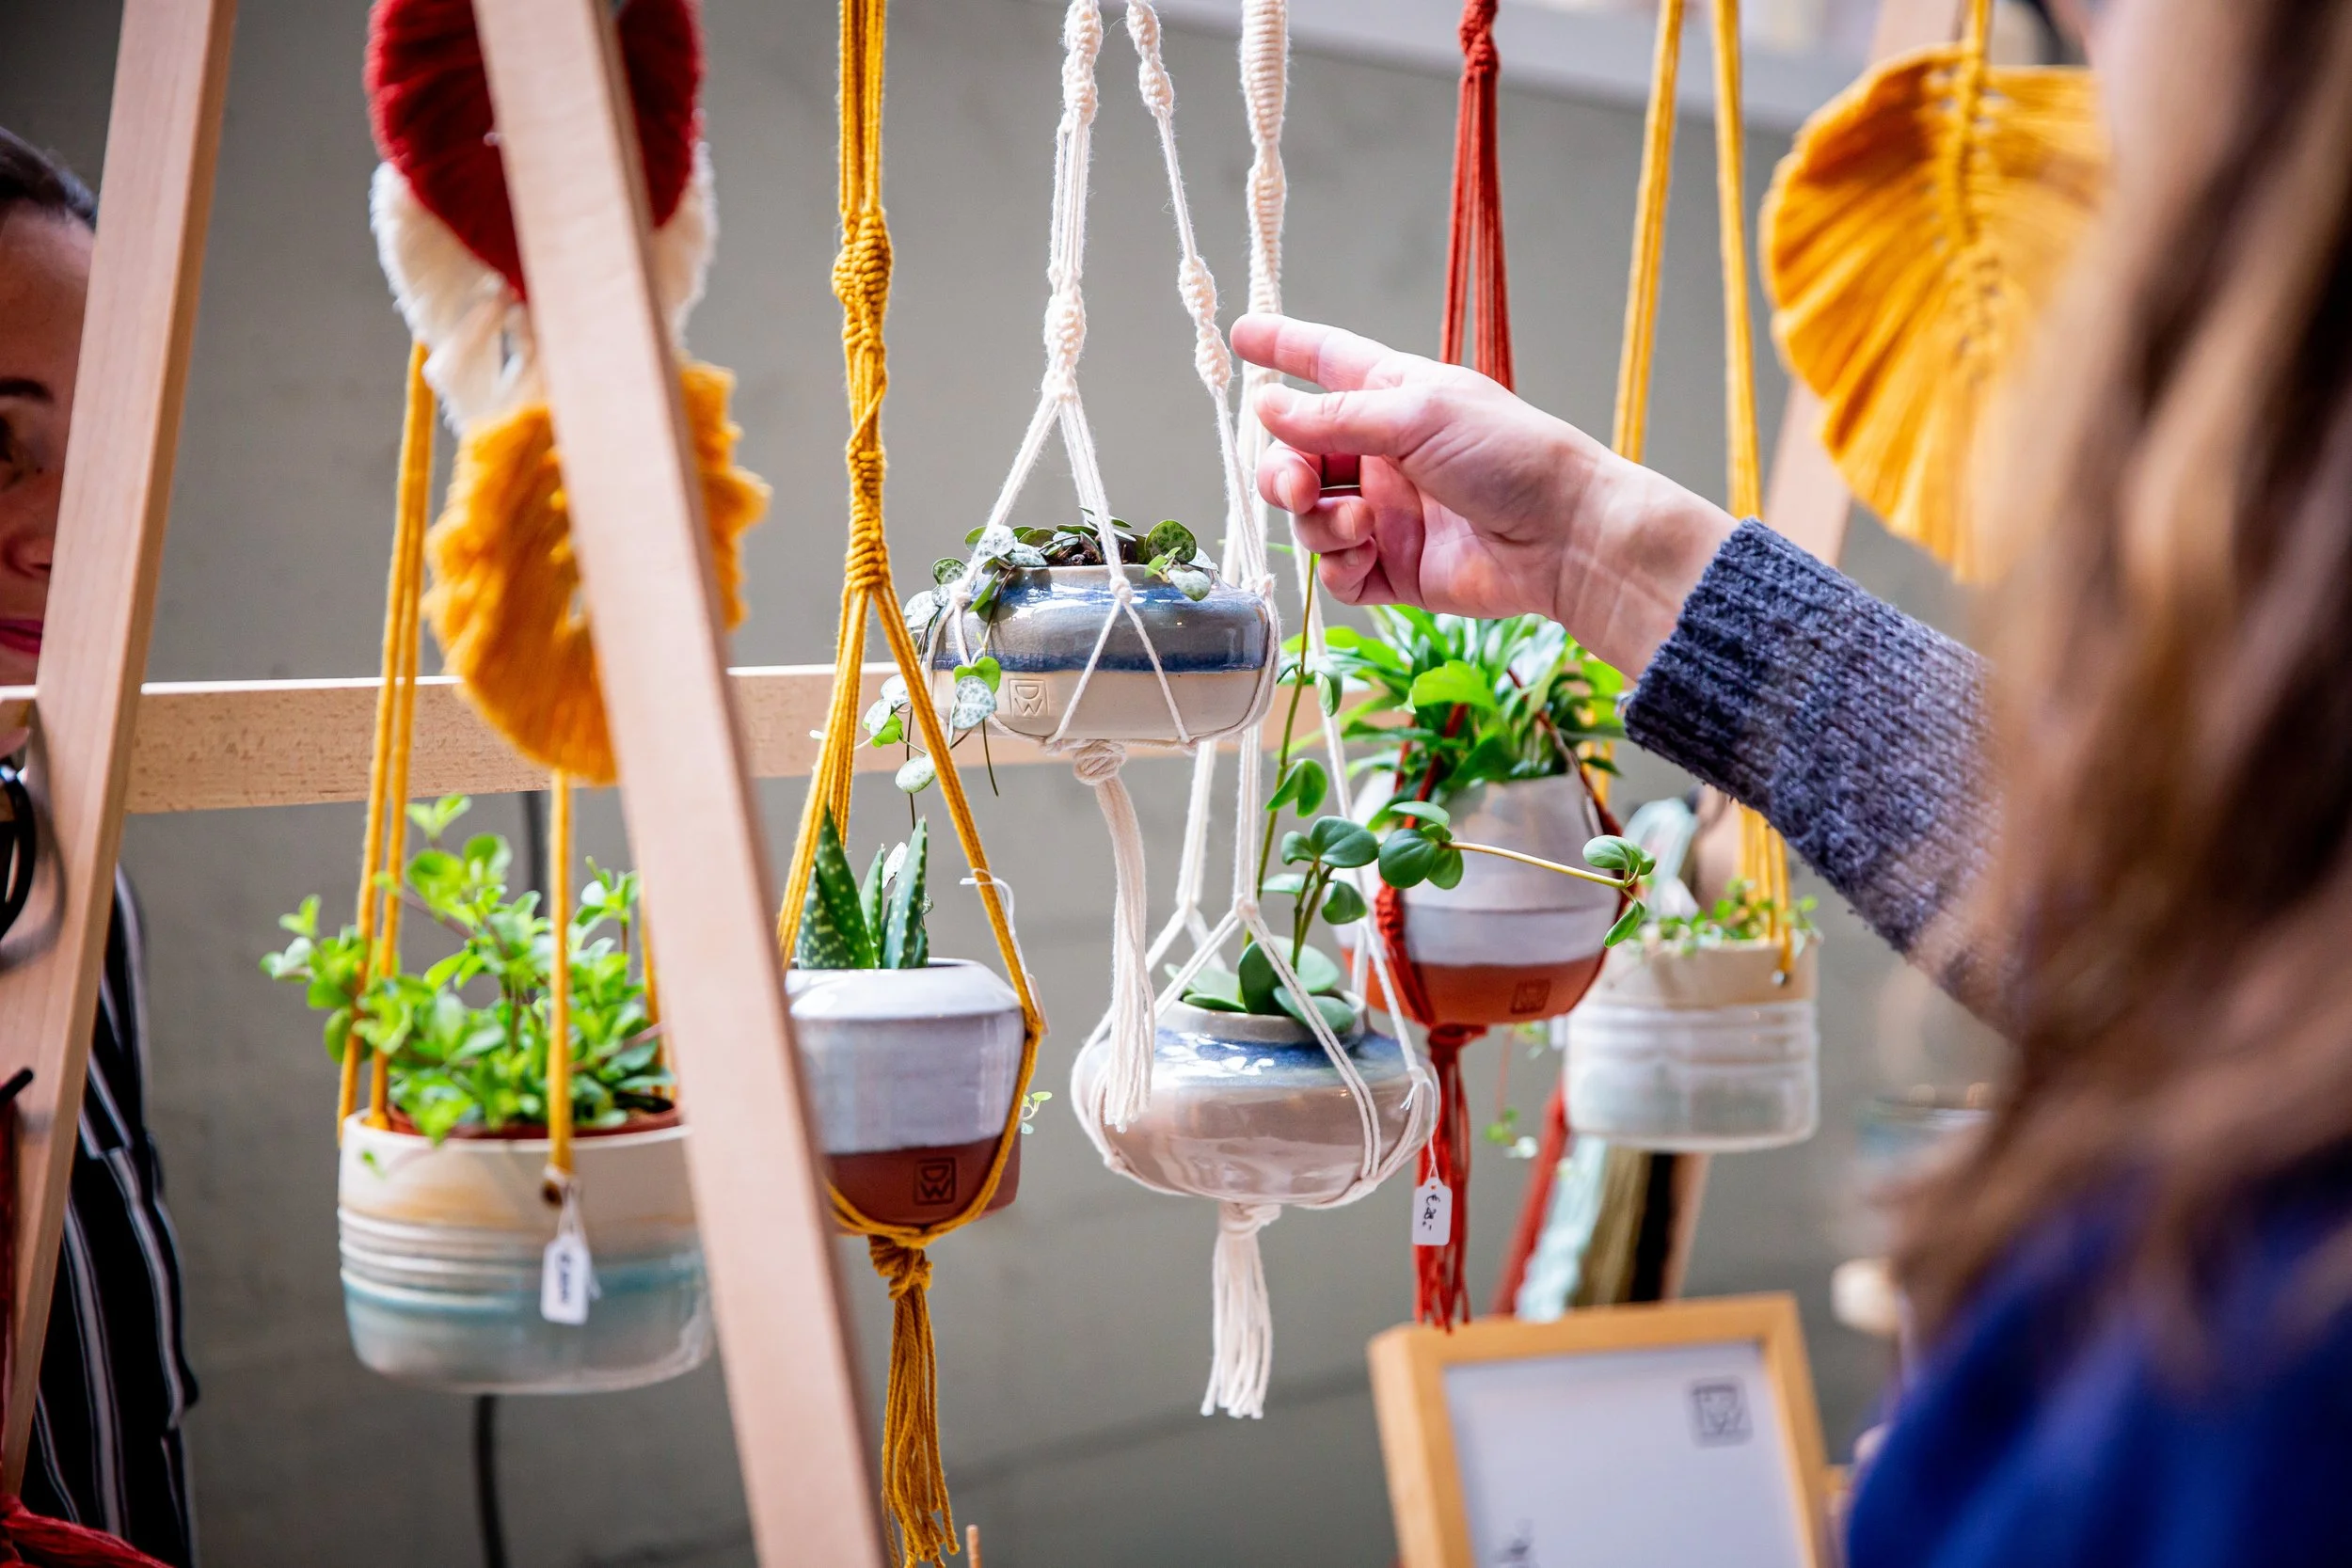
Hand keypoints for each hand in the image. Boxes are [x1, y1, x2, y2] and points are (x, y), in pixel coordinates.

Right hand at [1233, 313, 1734, 674]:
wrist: (1563, 539)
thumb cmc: (1508, 456)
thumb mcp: (1416, 415)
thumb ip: (1334, 416)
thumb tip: (1267, 405)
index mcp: (1393, 397)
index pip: (1325, 363)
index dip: (1282, 347)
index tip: (1240, 334)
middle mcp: (1382, 455)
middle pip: (1296, 458)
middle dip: (1284, 473)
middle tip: (1301, 488)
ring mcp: (1386, 514)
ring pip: (1310, 520)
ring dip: (1320, 524)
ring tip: (1362, 527)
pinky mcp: (1393, 569)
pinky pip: (1336, 573)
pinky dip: (1340, 567)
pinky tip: (1369, 558)